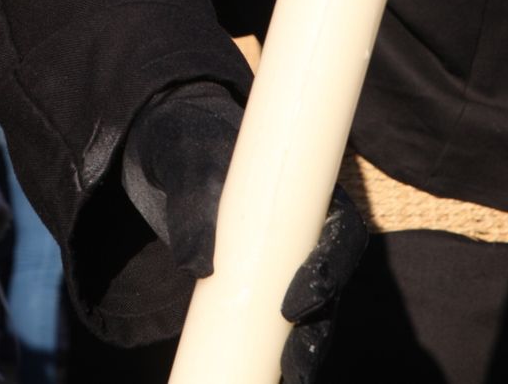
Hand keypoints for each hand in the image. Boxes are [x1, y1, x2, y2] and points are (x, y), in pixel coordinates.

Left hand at [119, 82, 367, 379]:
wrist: (165, 153)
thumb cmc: (186, 147)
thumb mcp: (186, 160)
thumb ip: (193, 203)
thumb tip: (200, 266)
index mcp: (310, 189)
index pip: (343, 232)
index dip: (331, 270)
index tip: (294, 300)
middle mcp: (307, 229)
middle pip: (332, 284)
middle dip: (319, 325)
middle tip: (292, 357)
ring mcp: (286, 260)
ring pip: (313, 311)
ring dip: (306, 350)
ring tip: (287, 376)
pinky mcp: (260, 284)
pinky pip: (277, 322)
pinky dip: (277, 352)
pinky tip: (271, 377)